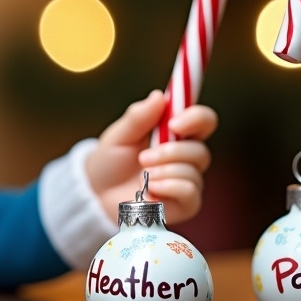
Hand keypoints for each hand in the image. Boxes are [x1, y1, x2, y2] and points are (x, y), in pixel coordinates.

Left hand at [84, 90, 216, 225]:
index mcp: (175, 134)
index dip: (196, 118)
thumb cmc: (110, 161)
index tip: (173, 123)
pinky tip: (151, 190)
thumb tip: (159, 96)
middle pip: (200, 151)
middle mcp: (186, 158)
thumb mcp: (119, 135)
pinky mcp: (184, 205)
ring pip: (193, 173)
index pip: (204, 121)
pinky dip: (170, 188)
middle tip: (144, 157)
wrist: (97, 194)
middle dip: (171, 153)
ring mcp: (186, 182)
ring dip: (165, 171)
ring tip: (143, 176)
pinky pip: (191, 194)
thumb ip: (139, 116)